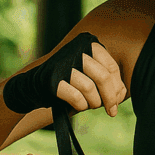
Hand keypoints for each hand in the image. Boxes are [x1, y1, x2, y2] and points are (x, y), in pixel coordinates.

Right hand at [3, 32, 127, 116]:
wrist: (32, 87)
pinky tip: (79, 106)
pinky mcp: (52, 79)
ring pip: (90, 88)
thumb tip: (122, 94)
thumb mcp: (89, 75)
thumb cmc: (68, 82)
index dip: (117, 87)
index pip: (111, 67)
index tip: (117, 102)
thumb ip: (107, 80)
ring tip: (90, 106)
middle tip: (112, 111)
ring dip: (94, 103)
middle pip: (103, 77)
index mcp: (87, 43)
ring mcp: (62, 62)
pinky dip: (81, 105)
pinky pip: (76, 97)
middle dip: (110, 98)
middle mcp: (75, 48)